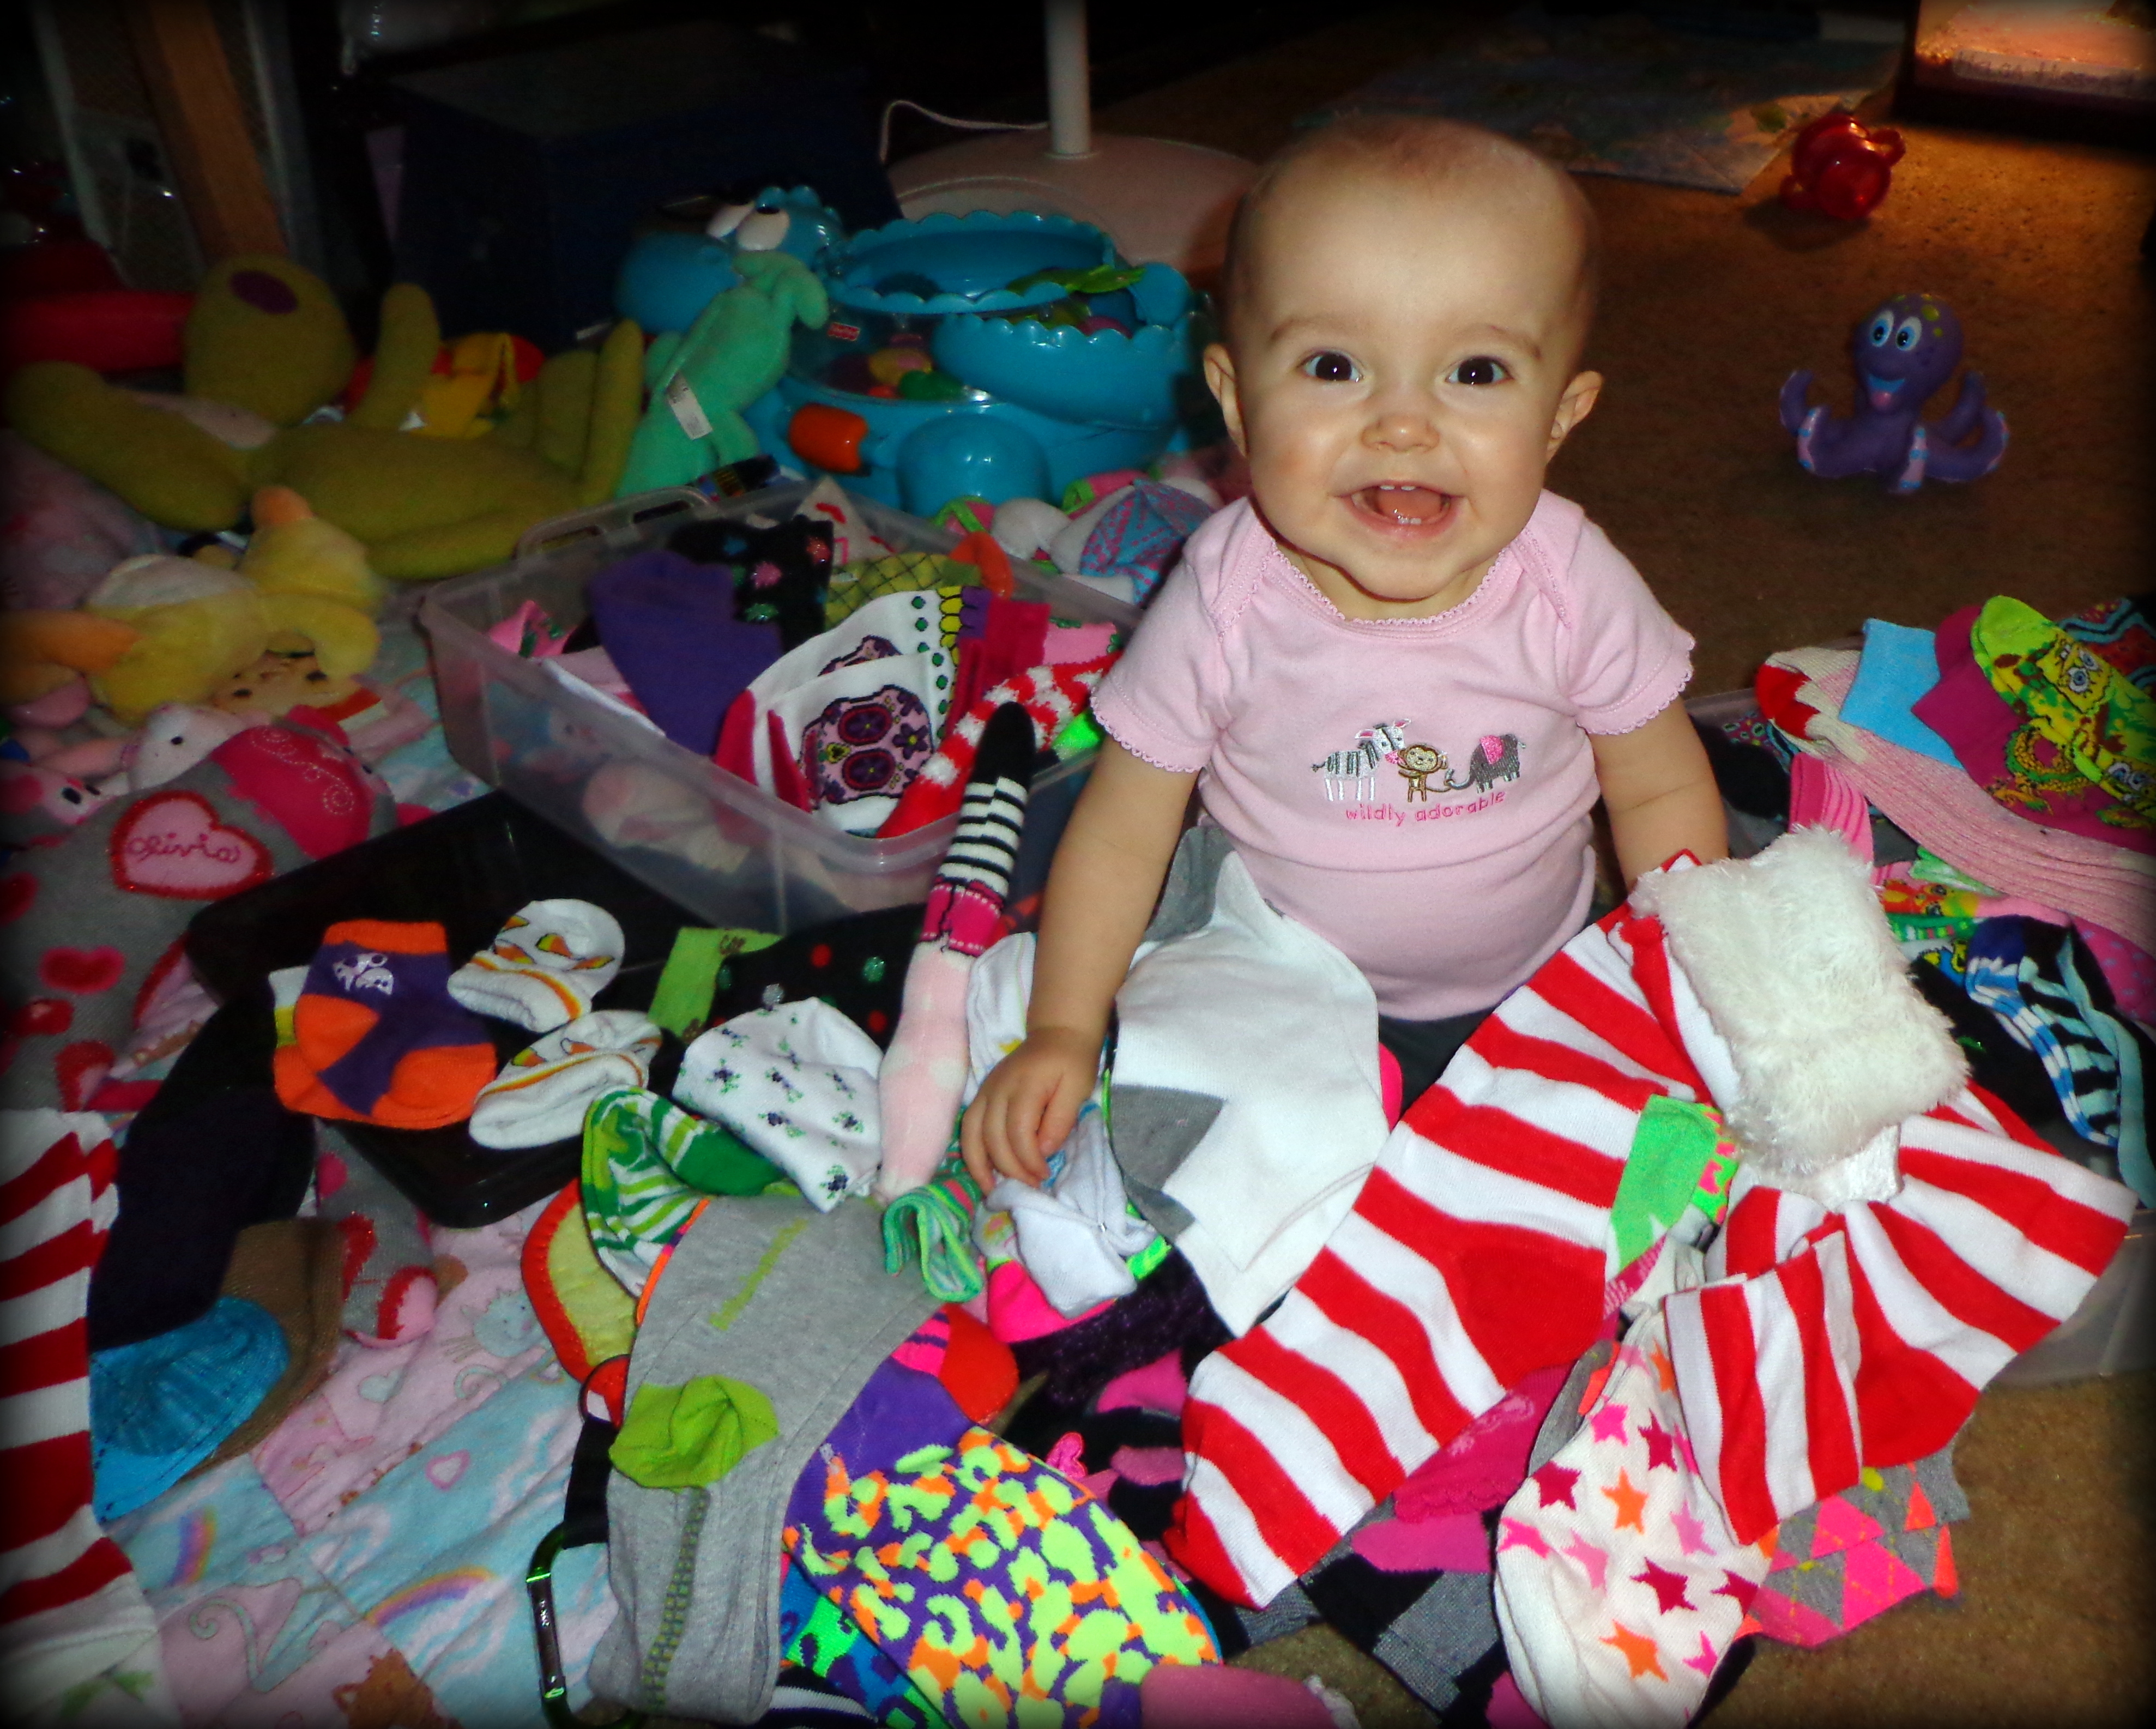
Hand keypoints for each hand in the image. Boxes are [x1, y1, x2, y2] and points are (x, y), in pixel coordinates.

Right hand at [959, 1026, 1099, 1189]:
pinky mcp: (981, 1095)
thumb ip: (1061, 1118)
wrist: (1057, 1033)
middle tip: (1031, 1185)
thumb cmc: (1072, 1062)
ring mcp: (985, 1091)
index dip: (1029, 1160)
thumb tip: (1043, 1151)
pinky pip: (968, 1127)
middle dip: (1011, 1168)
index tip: (1045, 1174)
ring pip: (972, 1134)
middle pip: (993, 1137)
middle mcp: (998, 1088)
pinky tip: (983, 1171)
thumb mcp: (1078, 1087)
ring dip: (981, 1165)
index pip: (1018, 1132)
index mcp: (1024, 1085)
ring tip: (994, 1190)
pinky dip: (972, 1152)